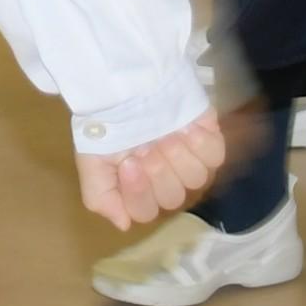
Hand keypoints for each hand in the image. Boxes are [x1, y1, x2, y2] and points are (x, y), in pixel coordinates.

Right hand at [76, 109, 227, 231]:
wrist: (125, 81)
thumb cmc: (106, 122)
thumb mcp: (89, 161)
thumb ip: (100, 198)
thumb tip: (124, 225)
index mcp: (138, 186)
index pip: (145, 212)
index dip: (139, 193)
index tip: (129, 163)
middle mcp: (165, 176)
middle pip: (173, 197)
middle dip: (158, 171)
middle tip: (145, 146)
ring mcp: (188, 158)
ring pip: (196, 179)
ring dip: (178, 156)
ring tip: (165, 135)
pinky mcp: (208, 138)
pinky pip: (216, 156)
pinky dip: (201, 145)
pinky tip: (186, 129)